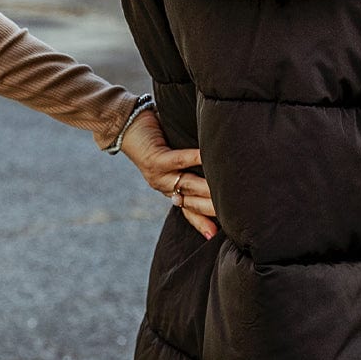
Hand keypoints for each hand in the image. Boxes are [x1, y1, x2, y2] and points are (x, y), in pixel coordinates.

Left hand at [120, 110, 218, 239]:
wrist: (124, 125)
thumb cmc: (158, 137)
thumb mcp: (178, 158)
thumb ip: (196, 167)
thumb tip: (221, 167)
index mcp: (172, 191)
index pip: (191, 213)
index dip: (204, 224)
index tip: (220, 234)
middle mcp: (166, 188)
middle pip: (193, 203)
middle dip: (213, 209)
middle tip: (236, 213)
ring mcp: (159, 176)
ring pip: (188, 185)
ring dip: (207, 189)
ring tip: (227, 190)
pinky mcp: (154, 160)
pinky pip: (178, 161)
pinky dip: (194, 158)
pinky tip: (206, 156)